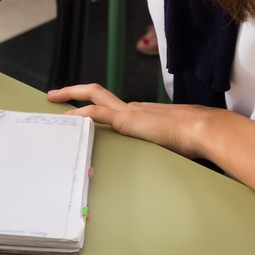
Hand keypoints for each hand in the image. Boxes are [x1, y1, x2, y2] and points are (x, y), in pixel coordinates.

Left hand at [46, 82, 216, 160]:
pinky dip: (81, 114)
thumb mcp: (171, 145)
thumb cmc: (192, 139)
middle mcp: (133, 108)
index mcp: (142, 114)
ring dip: (71, 97)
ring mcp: (129, 111)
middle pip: (98, 93)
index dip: (96, 109)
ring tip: (54, 102)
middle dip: (75, 92)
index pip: (111, 107)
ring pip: (93, 96)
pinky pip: (96, 112)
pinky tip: (68, 119)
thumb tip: (162, 162)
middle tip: (55, 96)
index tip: (84, 115)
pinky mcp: (127, 118)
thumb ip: (161, 148)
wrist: (200, 129)